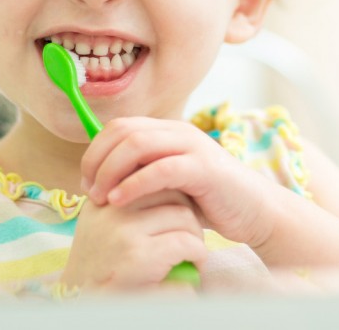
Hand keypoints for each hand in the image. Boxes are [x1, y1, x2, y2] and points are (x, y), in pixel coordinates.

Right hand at [61, 188, 206, 292]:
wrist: (82, 303)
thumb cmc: (100, 270)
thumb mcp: (103, 228)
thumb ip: (125, 206)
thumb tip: (158, 180)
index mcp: (102, 199)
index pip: (148, 175)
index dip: (172, 191)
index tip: (180, 210)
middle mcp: (110, 209)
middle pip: (170, 192)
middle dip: (189, 210)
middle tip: (192, 232)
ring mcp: (124, 231)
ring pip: (182, 215)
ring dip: (196, 234)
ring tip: (194, 249)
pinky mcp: (139, 256)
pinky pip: (185, 243)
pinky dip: (198, 254)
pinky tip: (195, 264)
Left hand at [80, 117, 283, 248]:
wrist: (254, 212)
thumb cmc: (208, 201)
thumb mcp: (169, 183)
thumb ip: (141, 173)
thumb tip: (98, 179)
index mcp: (168, 131)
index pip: (119, 126)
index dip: (95, 150)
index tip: (85, 180)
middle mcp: (178, 131)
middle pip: (123, 131)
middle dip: (96, 159)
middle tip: (88, 190)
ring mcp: (192, 146)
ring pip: (138, 144)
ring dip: (110, 170)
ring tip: (100, 197)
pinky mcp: (204, 168)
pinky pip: (160, 169)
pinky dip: (133, 184)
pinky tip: (119, 201)